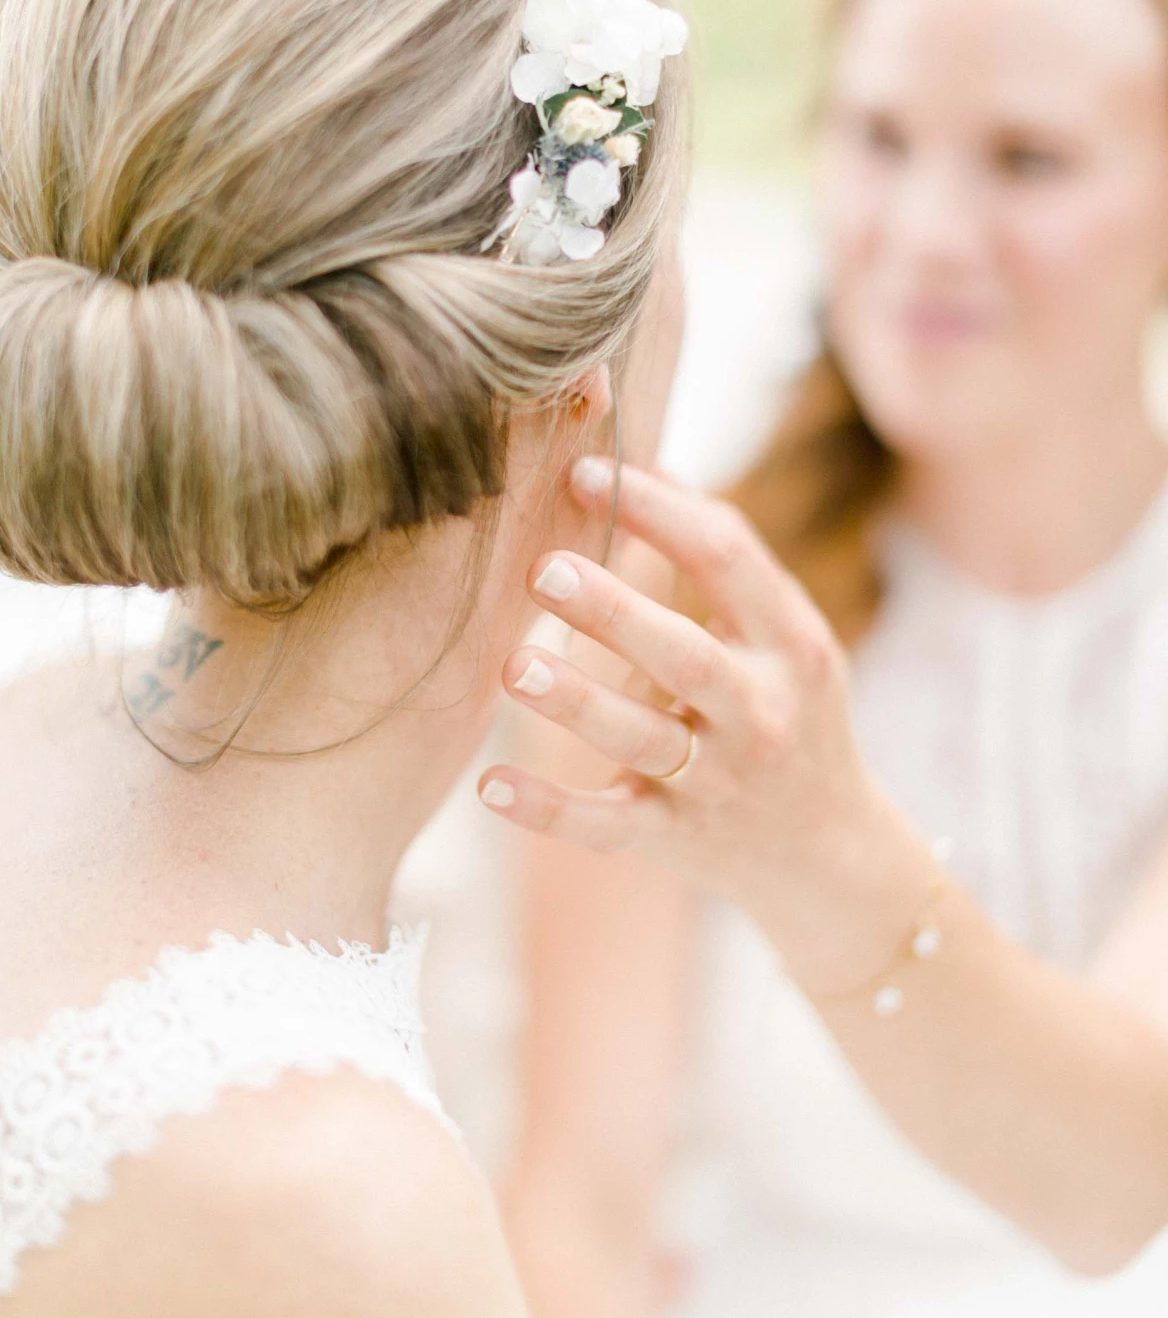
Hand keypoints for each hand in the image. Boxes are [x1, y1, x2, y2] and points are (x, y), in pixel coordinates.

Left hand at [480, 458, 929, 992]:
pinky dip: (548, 810)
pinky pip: (606, 826)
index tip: (586, 472)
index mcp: (793, 644)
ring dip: (575, 701)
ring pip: (641, 738)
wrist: (828, 853)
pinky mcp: (673, 837)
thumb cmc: (791, 709)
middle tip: (543, 567)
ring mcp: (717, 781)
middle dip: (615, 611)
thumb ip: (728, 560)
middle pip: (686, 656)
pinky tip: (489, 785)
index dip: (659, 512)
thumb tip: (655, 464)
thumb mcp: (786, 635)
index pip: (729, 561)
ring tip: (513, 664)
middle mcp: (762, 712)